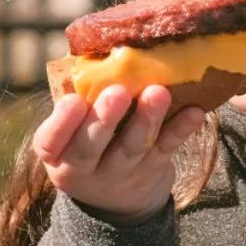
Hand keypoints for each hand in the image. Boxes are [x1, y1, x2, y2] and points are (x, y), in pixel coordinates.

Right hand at [32, 84, 205, 224]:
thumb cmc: (89, 141)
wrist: (118, 202)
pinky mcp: (151, 171)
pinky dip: (180, 130)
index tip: (74, 100)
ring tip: (159, 93)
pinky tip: (194, 112)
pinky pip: (166, 150)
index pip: (50, 142)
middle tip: (118, 92)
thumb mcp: (71, 131)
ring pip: (132, 147)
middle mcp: (83, 168)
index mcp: (56, 154)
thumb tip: (92, 44)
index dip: (62, 123)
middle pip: (91, 147)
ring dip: (146, 119)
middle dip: (105, 118)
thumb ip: (78, 97)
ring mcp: (119, 174)